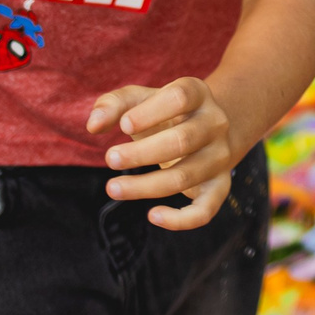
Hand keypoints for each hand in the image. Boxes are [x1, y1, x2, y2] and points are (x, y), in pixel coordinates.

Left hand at [87, 77, 238, 228]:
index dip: (149, 112)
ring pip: (185, 176)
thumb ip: (113, 105)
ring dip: (145, 187)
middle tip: (110, 158)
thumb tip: (93, 125)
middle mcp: (216, 124)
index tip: (123, 125)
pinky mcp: (219, 186)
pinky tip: (152, 215)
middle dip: (142, 153)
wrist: (204, 129)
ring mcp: (220, 156)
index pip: (180, 97)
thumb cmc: (163, 112)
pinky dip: (180, 219)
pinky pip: (206, 210)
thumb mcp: (140, 100)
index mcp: (198, 94)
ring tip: (113, 188)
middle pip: (183, 140)